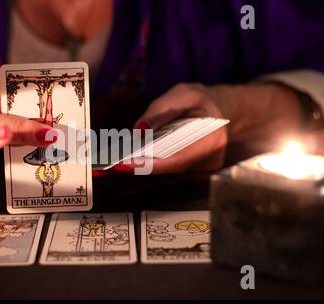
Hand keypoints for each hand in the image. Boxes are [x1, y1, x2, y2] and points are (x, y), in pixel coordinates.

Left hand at [124, 82, 302, 174]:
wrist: (222, 112)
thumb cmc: (202, 102)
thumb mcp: (185, 94)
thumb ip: (162, 109)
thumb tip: (139, 130)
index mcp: (212, 140)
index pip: (178, 159)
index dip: (151, 164)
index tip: (126, 163)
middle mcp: (209, 162)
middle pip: (170, 170)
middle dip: (141, 165)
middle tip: (115, 161)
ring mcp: (202, 172)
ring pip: (167, 173)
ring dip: (143, 166)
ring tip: (120, 159)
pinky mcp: (194, 175)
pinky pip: (169, 172)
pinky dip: (151, 165)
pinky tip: (135, 158)